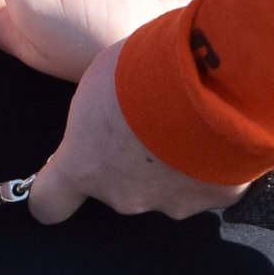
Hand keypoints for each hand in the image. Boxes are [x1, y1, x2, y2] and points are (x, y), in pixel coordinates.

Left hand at [27, 42, 257, 225]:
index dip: (52, 194)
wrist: (214, 83)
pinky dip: (214, 164)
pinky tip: (224, 132)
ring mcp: (172, 202)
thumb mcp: (100, 80)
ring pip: (166, 186)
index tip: (60, 181)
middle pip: (118, 186)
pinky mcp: (217, 199)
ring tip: (192, 121)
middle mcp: (124, 196)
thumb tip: (107, 118)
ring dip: (174, 163)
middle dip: (131, 159)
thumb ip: (97, 115)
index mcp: (84, 166)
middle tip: (150, 119)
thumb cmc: (146, 72)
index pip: (49, 202)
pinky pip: (211, 182)